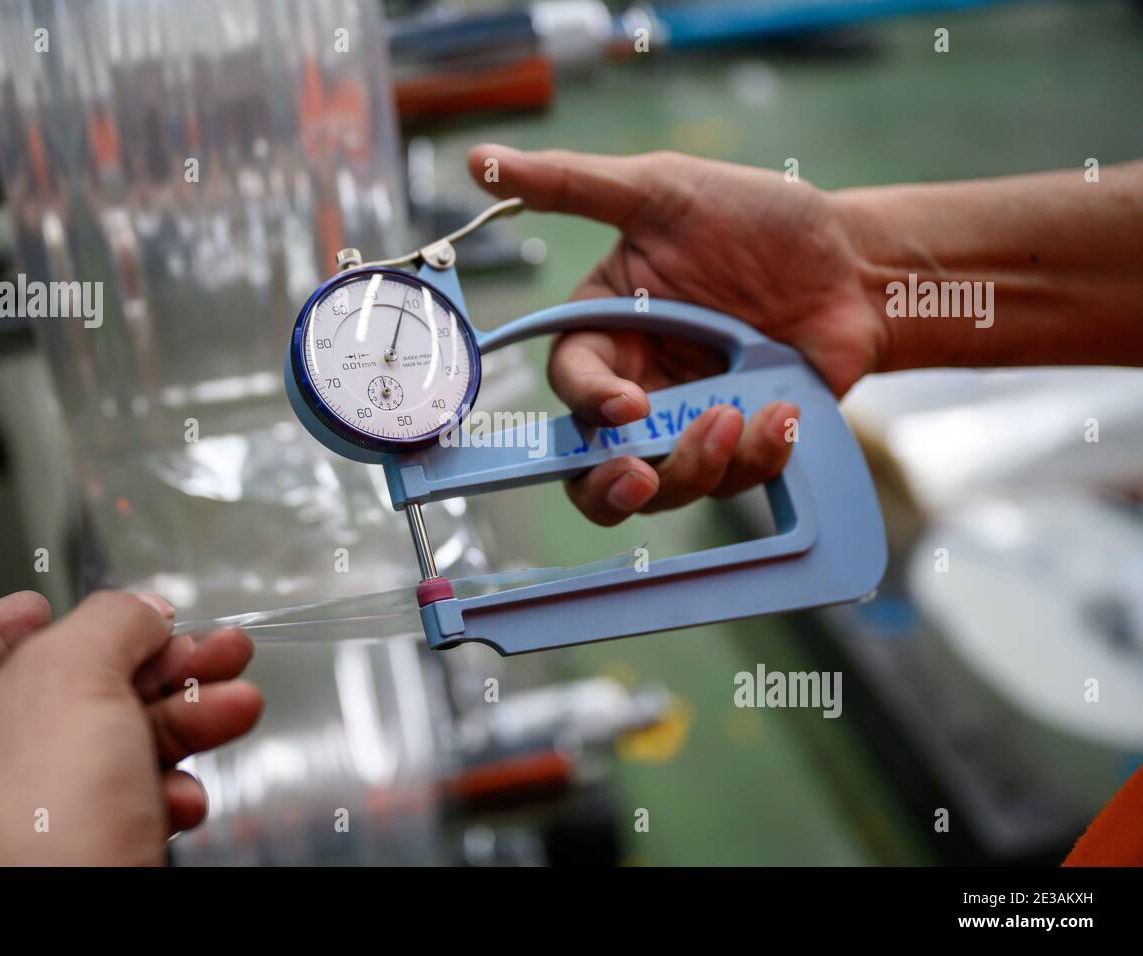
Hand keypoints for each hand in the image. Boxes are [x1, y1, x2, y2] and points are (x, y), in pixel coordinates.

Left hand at [0, 590, 261, 864]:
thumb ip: (111, 623)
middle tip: (209, 649)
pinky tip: (190, 796)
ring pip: (101, 758)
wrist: (58, 952)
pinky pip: (114, 820)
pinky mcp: (57, 878)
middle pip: (60, 700)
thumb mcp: (72, 679)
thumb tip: (143, 613)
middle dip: (151, 671)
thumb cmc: (20, 828)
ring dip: (179, 727)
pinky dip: (161, 797)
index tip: (49, 605)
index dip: (15, 620)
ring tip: (236, 704)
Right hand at [468, 145, 887, 524]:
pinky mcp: (744, 448)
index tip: (629, 403)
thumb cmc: (757, 219)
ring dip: (699, 464)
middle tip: (641, 476)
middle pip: (592, 469)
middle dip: (611, 487)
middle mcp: (641, 388)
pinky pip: (735, 481)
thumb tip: (482, 161)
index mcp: (608, 334)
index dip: (588, 403)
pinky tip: (785, 413)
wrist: (854, 262)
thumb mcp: (661, 192)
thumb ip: (571, 185)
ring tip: (745, 415)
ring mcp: (691, 424)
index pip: (570, 384)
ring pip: (665, 486)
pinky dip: (760, 455)